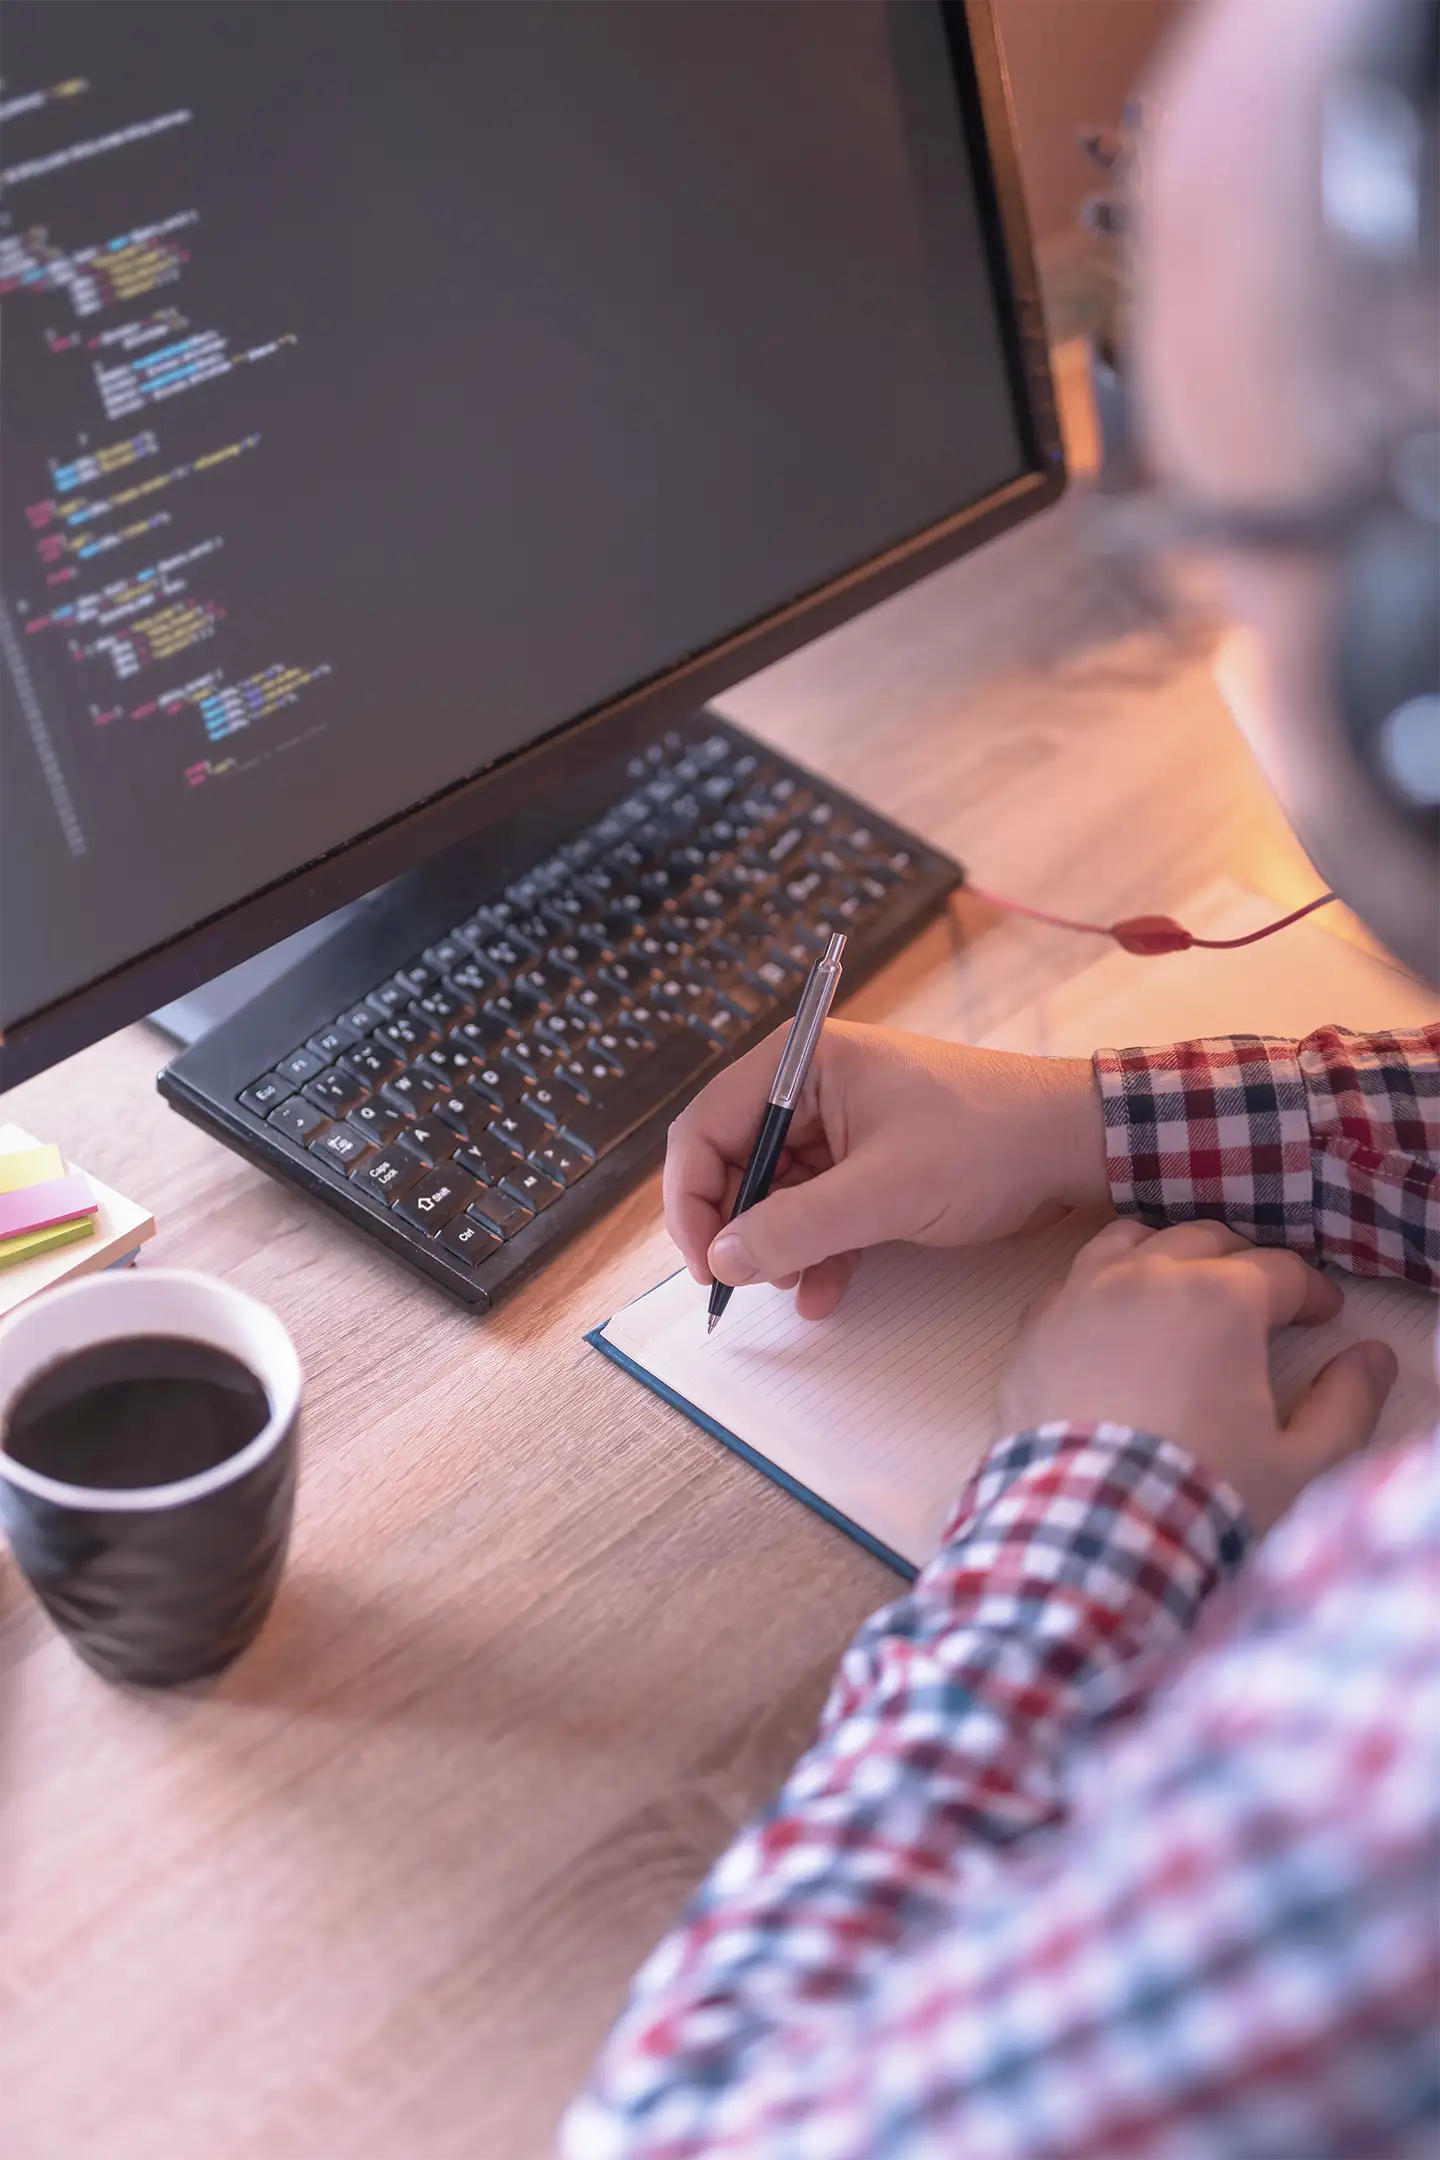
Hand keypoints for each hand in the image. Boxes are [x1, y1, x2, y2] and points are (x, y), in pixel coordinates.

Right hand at [663, 1021, 1107, 1318]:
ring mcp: (841, 1125)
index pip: (708, 1127)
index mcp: (804, 1064)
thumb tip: (725, 1259)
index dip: (692, 1199)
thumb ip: (797, 1227)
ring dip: (777, 1246)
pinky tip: (822, 1292)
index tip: (706, 1264)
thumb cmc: (988, 1143)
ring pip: (775, 1193)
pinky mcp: (868, 1161)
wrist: (1074, 1146)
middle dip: (738, 1228)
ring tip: (796, 1287)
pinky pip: (816, 1209)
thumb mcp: (885, 1192)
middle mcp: (812, 1087)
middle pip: (735, 1162)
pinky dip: (814, 1250)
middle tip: (746, 1284)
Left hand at [999, 1218, 1398, 1532]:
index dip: (1311, 1291)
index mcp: (1219, 1299)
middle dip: (1243, 1264)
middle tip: (1263, 1304)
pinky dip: (1104, 1283)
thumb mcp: (1300, 1467)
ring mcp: (1080, 1296)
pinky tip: (1116, 1317)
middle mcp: (1145, 1277)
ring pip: (1132, 1241)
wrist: (1085, 1539)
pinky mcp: (1032, 1329)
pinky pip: (1073, 1279)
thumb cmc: (1200, 1501)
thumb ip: (1346, 1404)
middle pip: (1205, 1240)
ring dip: (1169, 1255)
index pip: (1280, 1270)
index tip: (1325, 1316)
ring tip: (1186, 1289)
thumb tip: (1371, 1357)